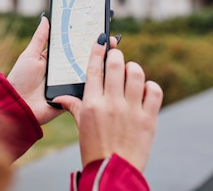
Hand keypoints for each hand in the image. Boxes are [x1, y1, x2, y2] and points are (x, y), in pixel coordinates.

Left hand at [6, 17, 119, 125]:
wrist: (18, 106)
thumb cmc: (20, 79)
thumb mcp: (30, 55)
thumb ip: (40, 38)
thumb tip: (46, 18)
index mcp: (55, 59)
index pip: (72, 45)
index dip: (84, 36)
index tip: (97, 25)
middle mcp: (65, 70)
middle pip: (84, 57)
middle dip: (98, 48)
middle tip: (111, 38)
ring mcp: (70, 84)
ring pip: (89, 72)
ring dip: (101, 64)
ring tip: (113, 52)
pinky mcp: (73, 97)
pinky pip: (87, 89)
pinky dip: (97, 83)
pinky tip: (109, 72)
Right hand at [53, 35, 162, 171]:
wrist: (112, 173)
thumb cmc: (94, 149)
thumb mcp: (81, 127)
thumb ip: (74, 107)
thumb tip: (59, 98)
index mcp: (91, 104)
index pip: (94, 68)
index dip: (98, 50)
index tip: (102, 40)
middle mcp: (111, 103)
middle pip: (115, 64)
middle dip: (116, 55)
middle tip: (116, 56)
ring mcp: (131, 110)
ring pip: (136, 73)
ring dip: (132, 68)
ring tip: (130, 73)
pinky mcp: (148, 118)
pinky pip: (154, 91)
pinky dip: (150, 86)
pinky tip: (144, 90)